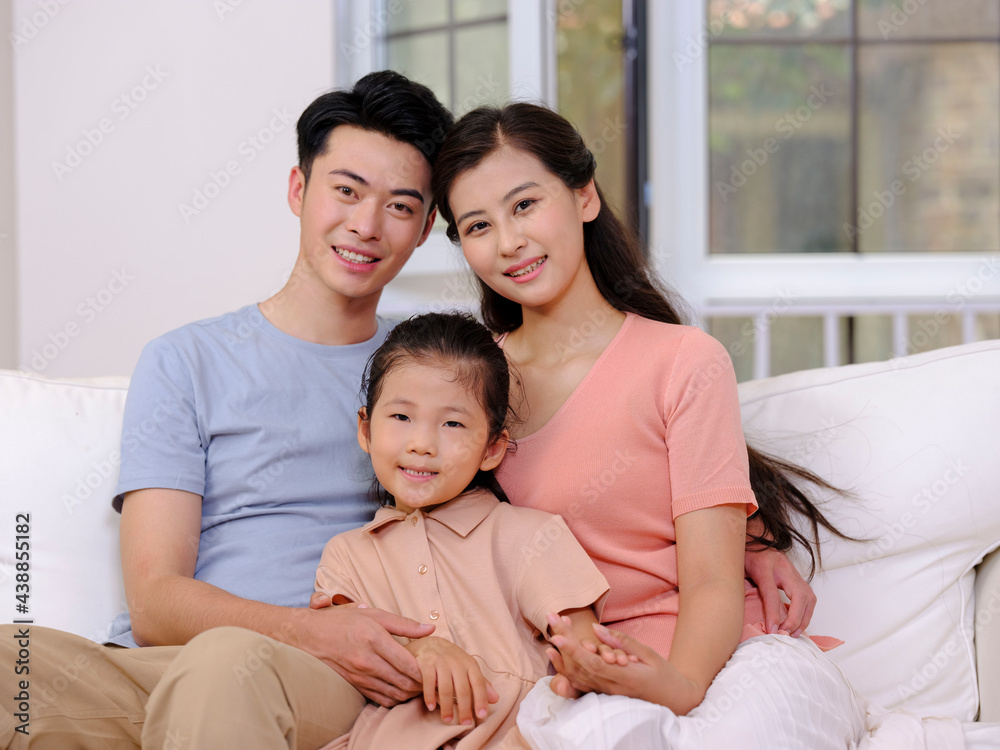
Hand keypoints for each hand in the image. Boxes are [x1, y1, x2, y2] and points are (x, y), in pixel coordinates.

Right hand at [296, 601, 434, 705]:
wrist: (308, 636)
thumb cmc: (342, 621)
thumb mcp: (373, 614)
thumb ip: (404, 623)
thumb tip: (429, 628)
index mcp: (373, 638)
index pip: (406, 662)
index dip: (424, 669)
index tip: (434, 667)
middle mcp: (366, 660)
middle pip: (403, 681)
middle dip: (421, 683)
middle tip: (432, 678)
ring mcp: (359, 676)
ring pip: (394, 693)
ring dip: (410, 693)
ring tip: (421, 685)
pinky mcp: (355, 685)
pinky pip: (380, 698)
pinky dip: (395, 698)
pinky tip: (402, 690)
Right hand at [405, 636, 499, 724]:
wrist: (430, 643)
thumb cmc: (453, 660)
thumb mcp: (468, 669)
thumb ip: (481, 684)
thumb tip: (496, 699)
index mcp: (470, 664)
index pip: (478, 683)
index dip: (481, 699)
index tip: (481, 715)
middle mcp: (457, 662)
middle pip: (462, 688)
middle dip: (465, 708)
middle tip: (465, 723)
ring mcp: (441, 662)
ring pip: (446, 687)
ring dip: (447, 706)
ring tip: (448, 719)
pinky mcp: (427, 663)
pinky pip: (429, 682)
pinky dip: (430, 696)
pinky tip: (431, 707)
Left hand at [546, 617, 702, 714]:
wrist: (674, 700)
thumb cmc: (664, 674)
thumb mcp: (648, 654)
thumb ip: (622, 642)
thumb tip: (595, 629)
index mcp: (626, 677)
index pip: (593, 664)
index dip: (573, 650)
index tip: (558, 635)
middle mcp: (612, 688)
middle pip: (580, 667)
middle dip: (563, 642)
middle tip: (551, 618)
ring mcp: (606, 693)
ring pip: (577, 675)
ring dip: (562, 653)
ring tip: (553, 628)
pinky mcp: (604, 692)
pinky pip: (581, 681)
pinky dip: (566, 666)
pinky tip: (557, 651)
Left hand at [743, 546, 815, 635]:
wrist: (756, 539)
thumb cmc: (745, 556)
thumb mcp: (737, 569)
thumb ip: (741, 587)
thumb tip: (740, 611)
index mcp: (763, 566)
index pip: (771, 594)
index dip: (772, 614)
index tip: (772, 631)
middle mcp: (782, 568)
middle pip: (798, 595)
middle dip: (796, 618)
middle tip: (786, 633)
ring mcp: (793, 571)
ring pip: (808, 597)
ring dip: (804, 618)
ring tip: (793, 632)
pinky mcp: (798, 576)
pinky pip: (809, 596)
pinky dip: (806, 612)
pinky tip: (798, 623)